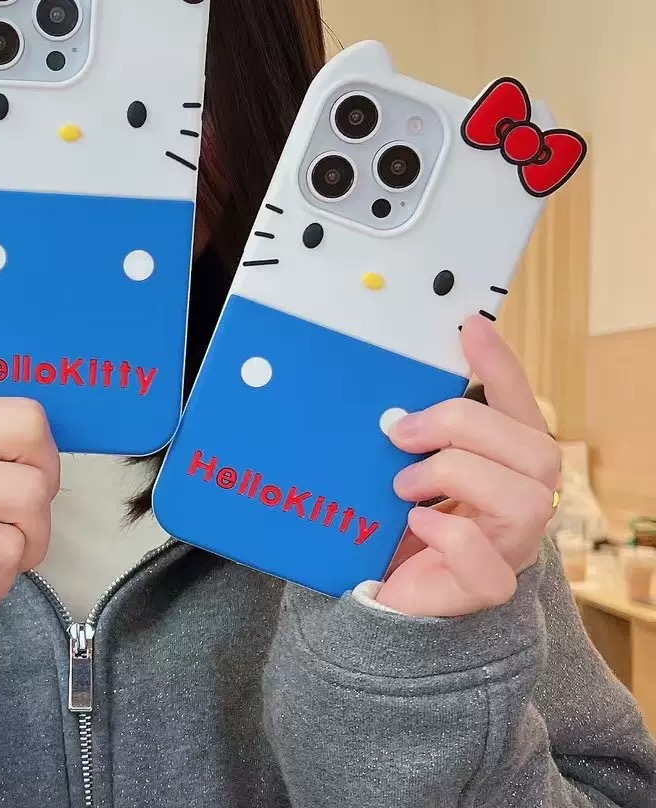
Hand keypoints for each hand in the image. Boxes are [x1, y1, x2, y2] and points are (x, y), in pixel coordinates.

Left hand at [376, 315, 559, 616]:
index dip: (502, 366)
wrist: (384, 595)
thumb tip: (388, 394)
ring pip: (525, 500)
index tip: (469, 326)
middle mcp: (520, 505)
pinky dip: (449, 536)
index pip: (520, 407)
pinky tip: (415, 522)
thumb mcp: (403, 465)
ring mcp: (508, 550)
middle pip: (537, 449)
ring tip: (403, 486)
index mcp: (504, 466)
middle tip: (400, 435)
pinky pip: (487, 567)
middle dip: (464, 426)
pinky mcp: (481, 593)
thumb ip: (410, 434)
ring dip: (455, 475)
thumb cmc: (397, 523)